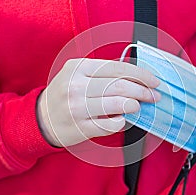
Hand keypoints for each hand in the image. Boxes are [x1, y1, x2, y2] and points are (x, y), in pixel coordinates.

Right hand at [36, 58, 160, 146]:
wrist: (41, 118)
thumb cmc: (65, 94)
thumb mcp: (78, 75)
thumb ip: (103, 73)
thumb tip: (137, 77)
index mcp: (78, 67)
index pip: (117, 67)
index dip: (140, 74)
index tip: (154, 81)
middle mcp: (76, 85)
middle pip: (119, 86)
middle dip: (142, 91)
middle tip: (153, 96)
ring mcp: (77, 107)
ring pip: (116, 104)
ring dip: (133, 105)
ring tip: (137, 106)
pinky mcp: (79, 127)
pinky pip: (109, 124)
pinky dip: (120, 122)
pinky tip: (120, 119)